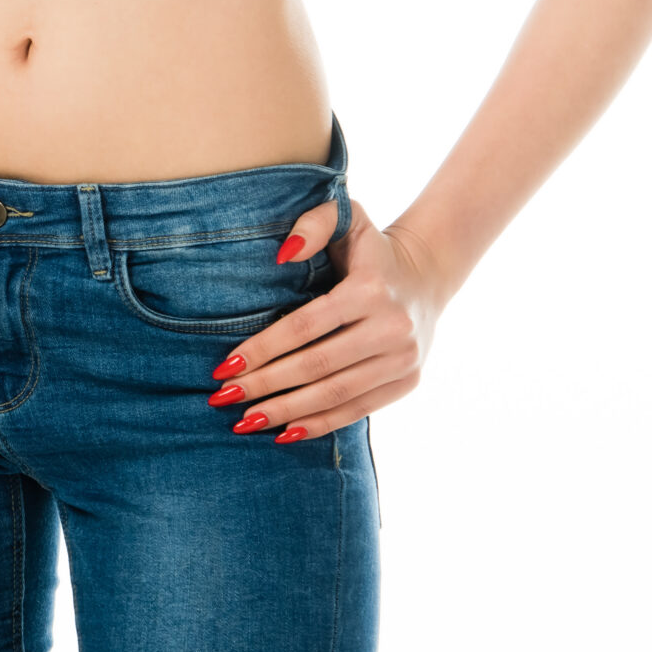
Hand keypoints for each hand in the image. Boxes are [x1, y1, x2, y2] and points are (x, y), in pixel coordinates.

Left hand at [208, 201, 447, 443]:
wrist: (429, 273)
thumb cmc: (369, 247)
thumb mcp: (347, 218)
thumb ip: (313, 224)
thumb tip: (282, 253)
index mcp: (371, 289)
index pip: (305, 326)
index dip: (263, 348)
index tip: (224, 366)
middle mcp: (392, 328)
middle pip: (317, 365)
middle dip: (265, 385)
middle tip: (223, 398)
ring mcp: (403, 359)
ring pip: (336, 394)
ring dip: (286, 411)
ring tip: (244, 422)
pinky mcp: (408, 381)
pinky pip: (359, 410)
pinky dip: (321, 424)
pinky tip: (285, 433)